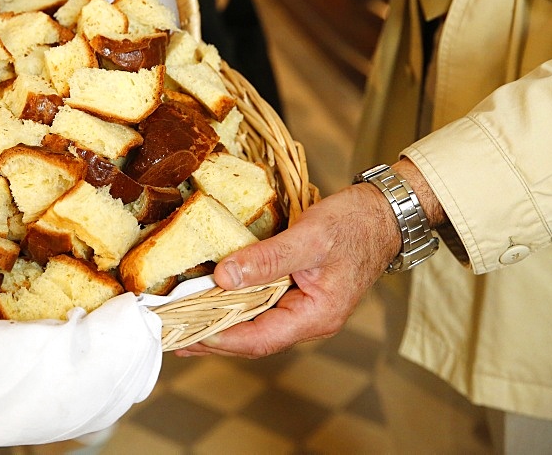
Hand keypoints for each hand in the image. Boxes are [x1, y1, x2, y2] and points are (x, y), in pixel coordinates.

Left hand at [178, 171, 405, 357]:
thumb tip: (224, 277)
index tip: (186, 332)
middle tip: (169, 334)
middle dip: (210, 337)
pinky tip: (208, 301)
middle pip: (252, 339)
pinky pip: (258, 307)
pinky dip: (231, 306)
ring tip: (179, 324)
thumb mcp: (308, 238)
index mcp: (316, 316)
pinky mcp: (295, 294)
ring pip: (253, 325)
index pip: (260, 339)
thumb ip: (267, 260)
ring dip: (217, 323)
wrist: (382, 213)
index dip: (220, 338)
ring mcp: (302, 309)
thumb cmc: (353, 224)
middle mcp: (308, 320)